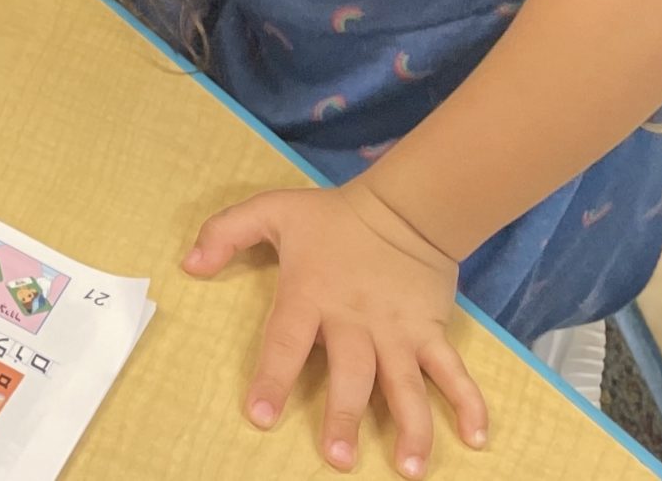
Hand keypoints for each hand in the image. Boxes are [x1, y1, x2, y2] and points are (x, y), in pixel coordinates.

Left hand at [184, 180, 488, 476]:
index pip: (286, 342)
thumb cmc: (331, 217)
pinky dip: (468, 404)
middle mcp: (355, 321)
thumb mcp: (270, 212)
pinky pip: (453, 372)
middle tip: (337, 460)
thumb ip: (224, 234)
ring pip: (404, 385)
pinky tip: (475, 438)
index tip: (260, 416)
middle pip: (350, 375)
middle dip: (344, 417)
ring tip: (408, 469)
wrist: (403, 206)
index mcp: (311, 296)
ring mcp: (397, 331)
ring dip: (411, 427)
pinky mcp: (431, 332)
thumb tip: (187, 265)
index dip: (272, 378)